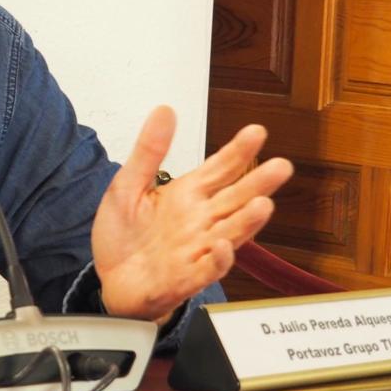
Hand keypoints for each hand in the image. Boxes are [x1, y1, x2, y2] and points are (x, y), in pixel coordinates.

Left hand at [91, 106, 292, 322]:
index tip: (256, 132)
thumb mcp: (127, 185)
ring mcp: (195, 250)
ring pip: (230, 233)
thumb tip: (165, 110)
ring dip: (247, 221)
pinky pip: (206, 270)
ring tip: (263, 204)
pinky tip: (223, 245)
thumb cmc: (124, 236)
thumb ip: (149, 151)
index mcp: (187, 195)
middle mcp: (199, 221)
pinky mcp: (184, 278)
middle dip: (258, 183)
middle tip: (281, 166)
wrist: (108, 280)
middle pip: (235, 199)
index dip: (238, 151)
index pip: (220, 169)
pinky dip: (216, 259)